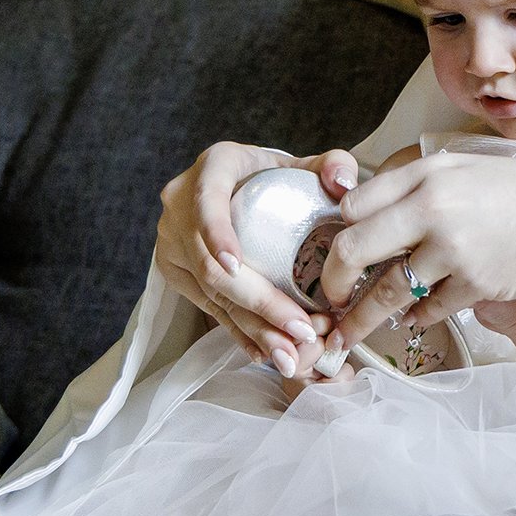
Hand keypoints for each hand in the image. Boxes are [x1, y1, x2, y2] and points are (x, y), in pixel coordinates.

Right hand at [155, 141, 358, 376]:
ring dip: (252, 327)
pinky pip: (206, 307)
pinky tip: (264, 352)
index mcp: (212, 169)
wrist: (236, 183)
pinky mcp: (175, 270)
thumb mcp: (299, 163)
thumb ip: (330, 164)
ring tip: (289, 353)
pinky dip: (238, 332)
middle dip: (258, 302)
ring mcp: (173, 241)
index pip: (208, 201)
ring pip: (211, 293)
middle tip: (300, 328)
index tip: (237, 264)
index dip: (217, 233)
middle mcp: (181, 206)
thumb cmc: (271, 174)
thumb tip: (342, 185)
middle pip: (212, 264)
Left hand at [317, 154, 515, 356]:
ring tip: (349, 333)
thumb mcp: (474, 171)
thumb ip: (427, 187)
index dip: (338, 233)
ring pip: (385, 290)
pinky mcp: (475, 282)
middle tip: (330, 298)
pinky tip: (415, 321)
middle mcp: (433, 205)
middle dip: (331, 281)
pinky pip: (428, 309)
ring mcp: (453, 246)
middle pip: (353, 248)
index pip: (355, 204)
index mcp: (430, 170)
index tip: (336, 253)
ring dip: (362, 317)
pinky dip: (417, 319)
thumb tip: (378, 215)